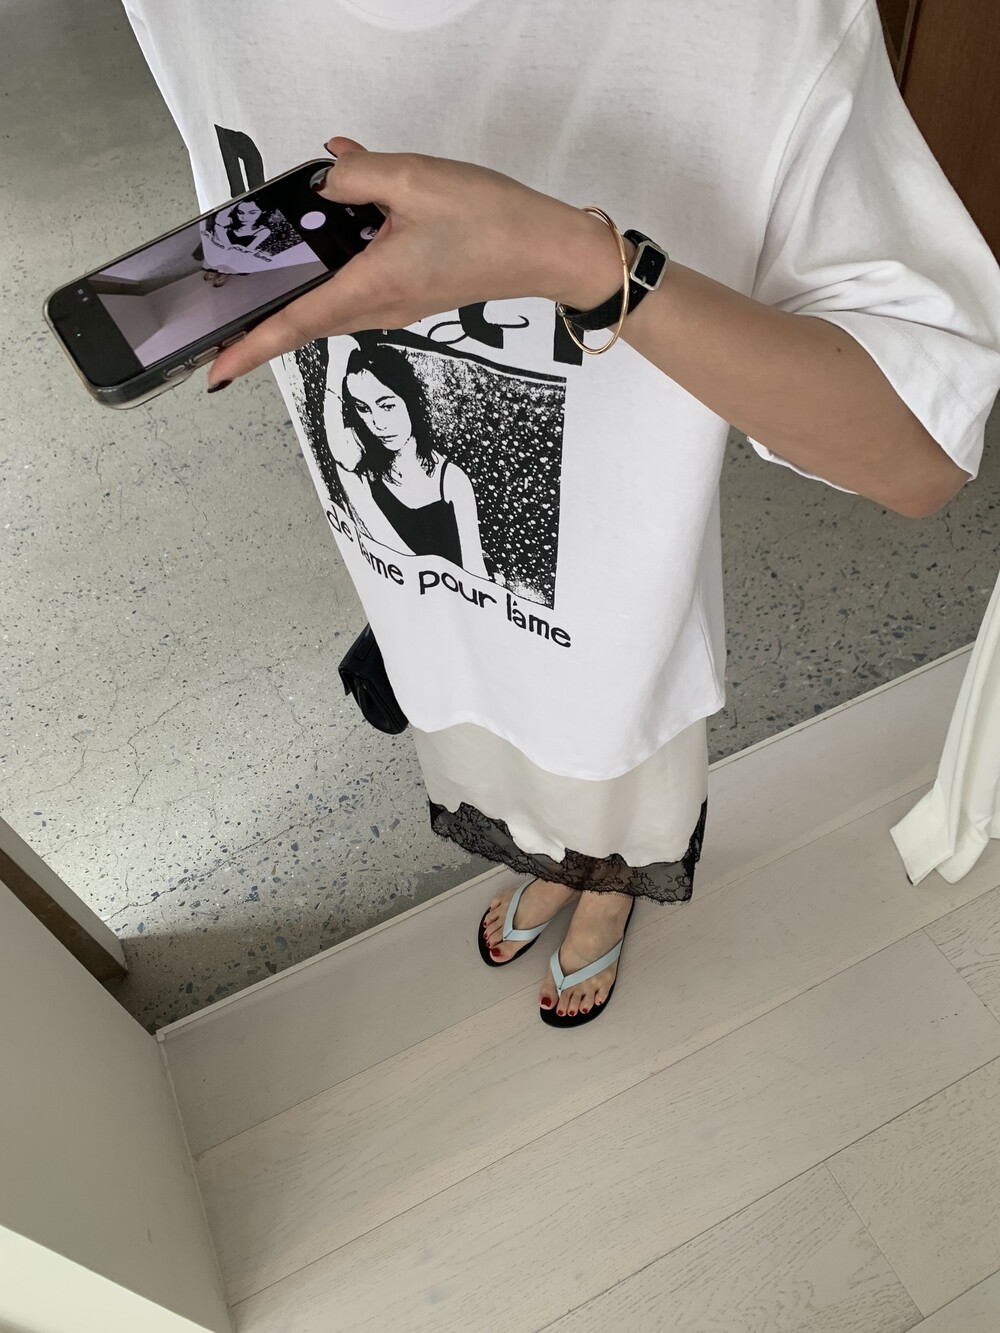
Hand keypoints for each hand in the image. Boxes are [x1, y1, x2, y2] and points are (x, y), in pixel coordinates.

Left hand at [206, 136, 620, 387]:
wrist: (545, 249)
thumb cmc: (490, 220)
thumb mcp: (414, 179)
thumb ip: (356, 177)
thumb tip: (323, 183)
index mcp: (373, 284)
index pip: (297, 322)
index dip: (252, 346)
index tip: (216, 370)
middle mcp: (380, 307)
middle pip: (306, 319)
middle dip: (262, 325)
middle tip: (219, 327)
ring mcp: (396, 306)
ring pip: (330, 304)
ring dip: (297, 295)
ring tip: (262, 280)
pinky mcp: (409, 295)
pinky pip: (356, 286)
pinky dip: (333, 266)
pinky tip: (333, 223)